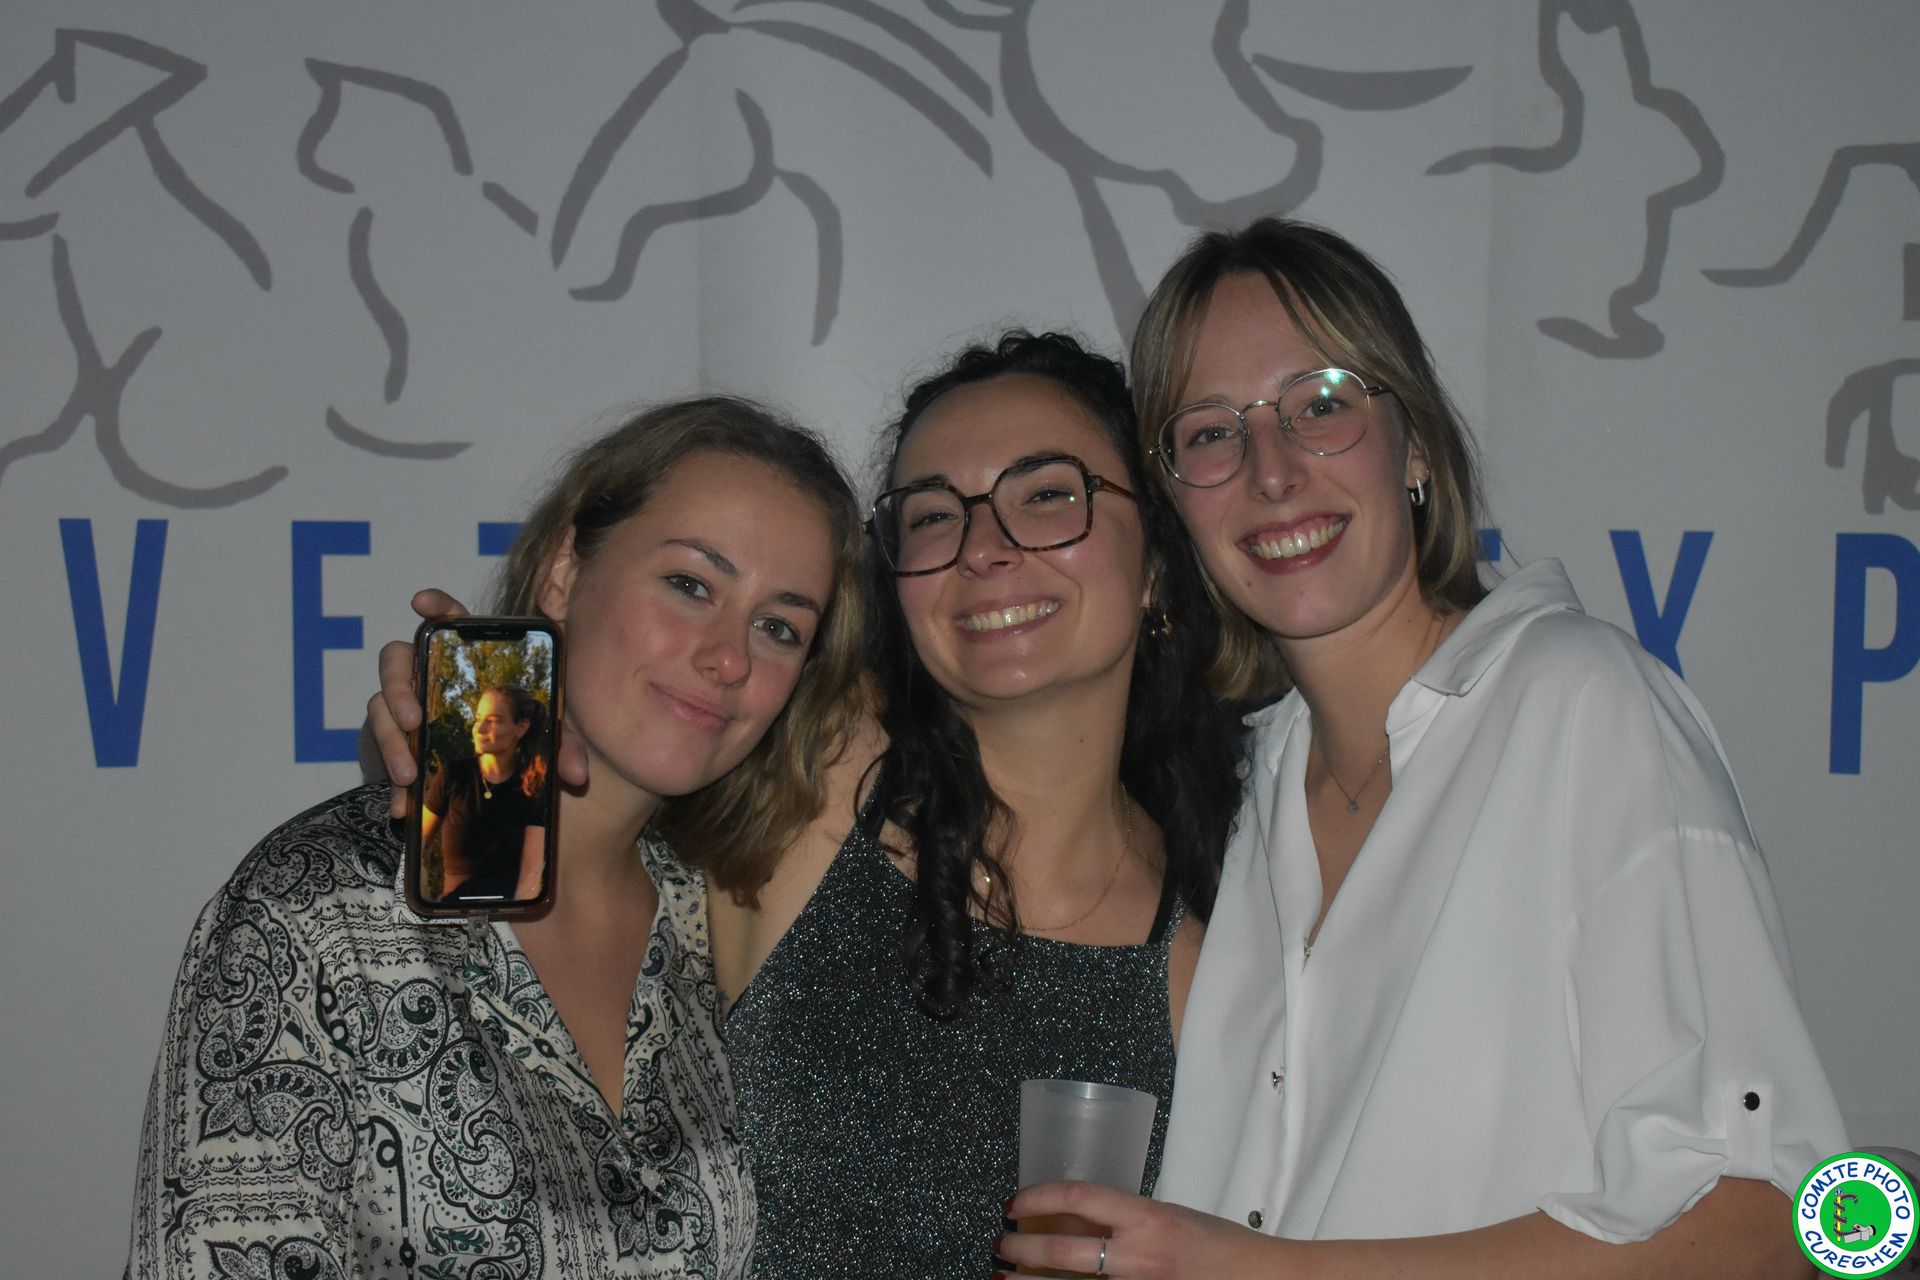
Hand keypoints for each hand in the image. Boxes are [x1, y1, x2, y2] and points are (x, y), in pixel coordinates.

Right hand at [367, 590, 588, 819]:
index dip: (435, 606)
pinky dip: (389, 780)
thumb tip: (576, 772)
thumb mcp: (537, 738)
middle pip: (395, 658)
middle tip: (414, 718)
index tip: (420, 602)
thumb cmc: (508, 737)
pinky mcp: (392, 739)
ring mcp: (403, 705)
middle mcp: (427, 674)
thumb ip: (560, 747)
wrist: (475, 780)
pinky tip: (400, 805)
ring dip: (391, 740)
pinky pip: (380, 751)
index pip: (447, 621)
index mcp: (464, 660)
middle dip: (397, 686)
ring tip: (408, 775)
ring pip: (380, 706)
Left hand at [997, 1182, 1273, 1279]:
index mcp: (1149, 1219)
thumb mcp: (1173, 1217)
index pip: (1079, 1197)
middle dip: (1022, 1250)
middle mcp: (1142, 1257)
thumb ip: (1130, 1219)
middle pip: (1063, 1253)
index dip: (1038, 1198)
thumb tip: (1086, 1220)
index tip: (1015, 1203)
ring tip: (1004, 1278)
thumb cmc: (1225, 1249)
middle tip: (1001, 1245)